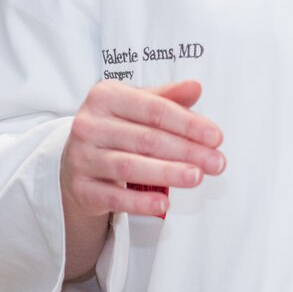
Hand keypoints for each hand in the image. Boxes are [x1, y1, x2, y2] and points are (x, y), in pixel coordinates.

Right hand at [61, 80, 224, 221]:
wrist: (77, 159)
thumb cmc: (114, 128)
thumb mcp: (137, 105)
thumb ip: (167, 98)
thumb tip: (195, 87)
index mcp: (105, 96)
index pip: (155, 109)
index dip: (188, 124)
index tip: (215, 137)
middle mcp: (89, 125)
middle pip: (146, 139)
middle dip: (187, 151)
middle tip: (215, 162)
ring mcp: (81, 157)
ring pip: (130, 166)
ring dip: (168, 173)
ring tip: (196, 177)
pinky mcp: (80, 187)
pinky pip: (113, 196)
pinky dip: (140, 202)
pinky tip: (163, 203)